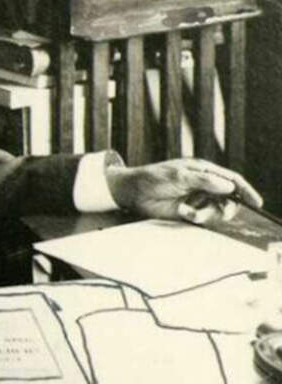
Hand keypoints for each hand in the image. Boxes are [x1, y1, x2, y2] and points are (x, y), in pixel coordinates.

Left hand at [105, 158, 262, 224]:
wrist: (132, 193)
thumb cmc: (153, 178)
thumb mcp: (179, 176)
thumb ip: (204, 181)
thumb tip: (229, 187)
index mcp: (203, 170)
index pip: (231, 179)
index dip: (245, 190)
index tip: (255, 202)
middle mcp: (203, 184)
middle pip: (228, 198)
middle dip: (227, 207)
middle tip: (224, 212)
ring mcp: (196, 198)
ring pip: (216, 210)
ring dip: (208, 213)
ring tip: (191, 212)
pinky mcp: (188, 211)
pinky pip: (202, 218)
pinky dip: (196, 217)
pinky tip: (184, 212)